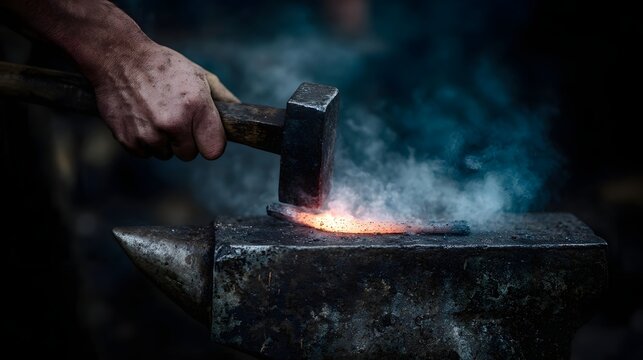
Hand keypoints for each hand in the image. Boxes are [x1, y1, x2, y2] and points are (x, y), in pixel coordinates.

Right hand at [92, 42, 237, 159]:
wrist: (118, 57)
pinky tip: (140, 118)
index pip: (214, 150)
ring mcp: (149, 133)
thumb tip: (241, 113)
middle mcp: (173, 122)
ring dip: (162, 141)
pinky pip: (143, 153)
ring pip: (165, 154)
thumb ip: (222, 97)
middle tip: (175, 118)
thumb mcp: (199, 75)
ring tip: (155, 114)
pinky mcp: (128, 139)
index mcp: (196, 106)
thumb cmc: (163, 66)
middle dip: (184, 141)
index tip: (204, 135)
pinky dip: (142, 141)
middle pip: (189, 154)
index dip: (209, 142)